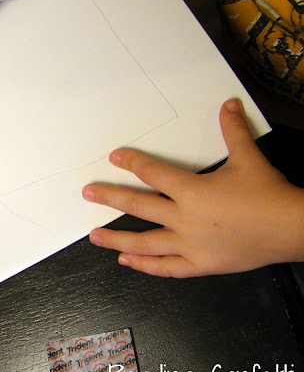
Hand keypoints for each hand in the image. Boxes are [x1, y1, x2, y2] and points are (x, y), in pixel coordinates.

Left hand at [82, 98, 303, 277]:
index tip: (114, 158)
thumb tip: (228, 104)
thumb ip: (233, 131)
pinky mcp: (200, 264)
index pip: (152, 173)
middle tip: (88, 193)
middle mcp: (183, 218)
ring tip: (94, 236)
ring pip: (144, 243)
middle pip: (138, 206)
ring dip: (116, 238)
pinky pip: (166, 267)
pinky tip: (126, 261)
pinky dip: (145, 265)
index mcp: (191, 190)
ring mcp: (189, 244)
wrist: (292, 228)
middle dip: (109, 197)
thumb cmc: (268, 193)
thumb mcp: (249, 157)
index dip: (131, 163)